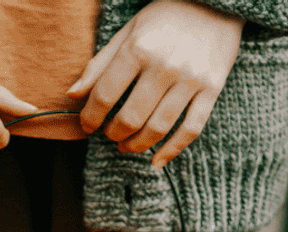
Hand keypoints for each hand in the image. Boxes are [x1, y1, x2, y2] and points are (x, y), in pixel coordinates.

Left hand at [65, 0, 245, 169]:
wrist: (214, 2)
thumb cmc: (164, 18)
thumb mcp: (127, 33)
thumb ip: (99, 65)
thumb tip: (73, 95)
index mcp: (138, 49)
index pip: (106, 95)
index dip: (91, 116)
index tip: (87, 125)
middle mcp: (165, 66)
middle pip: (131, 117)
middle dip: (114, 133)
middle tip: (109, 135)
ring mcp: (191, 79)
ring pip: (159, 128)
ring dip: (137, 145)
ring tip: (127, 146)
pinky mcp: (213, 88)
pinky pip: (192, 129)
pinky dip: (172, 150)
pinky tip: (157, 161)